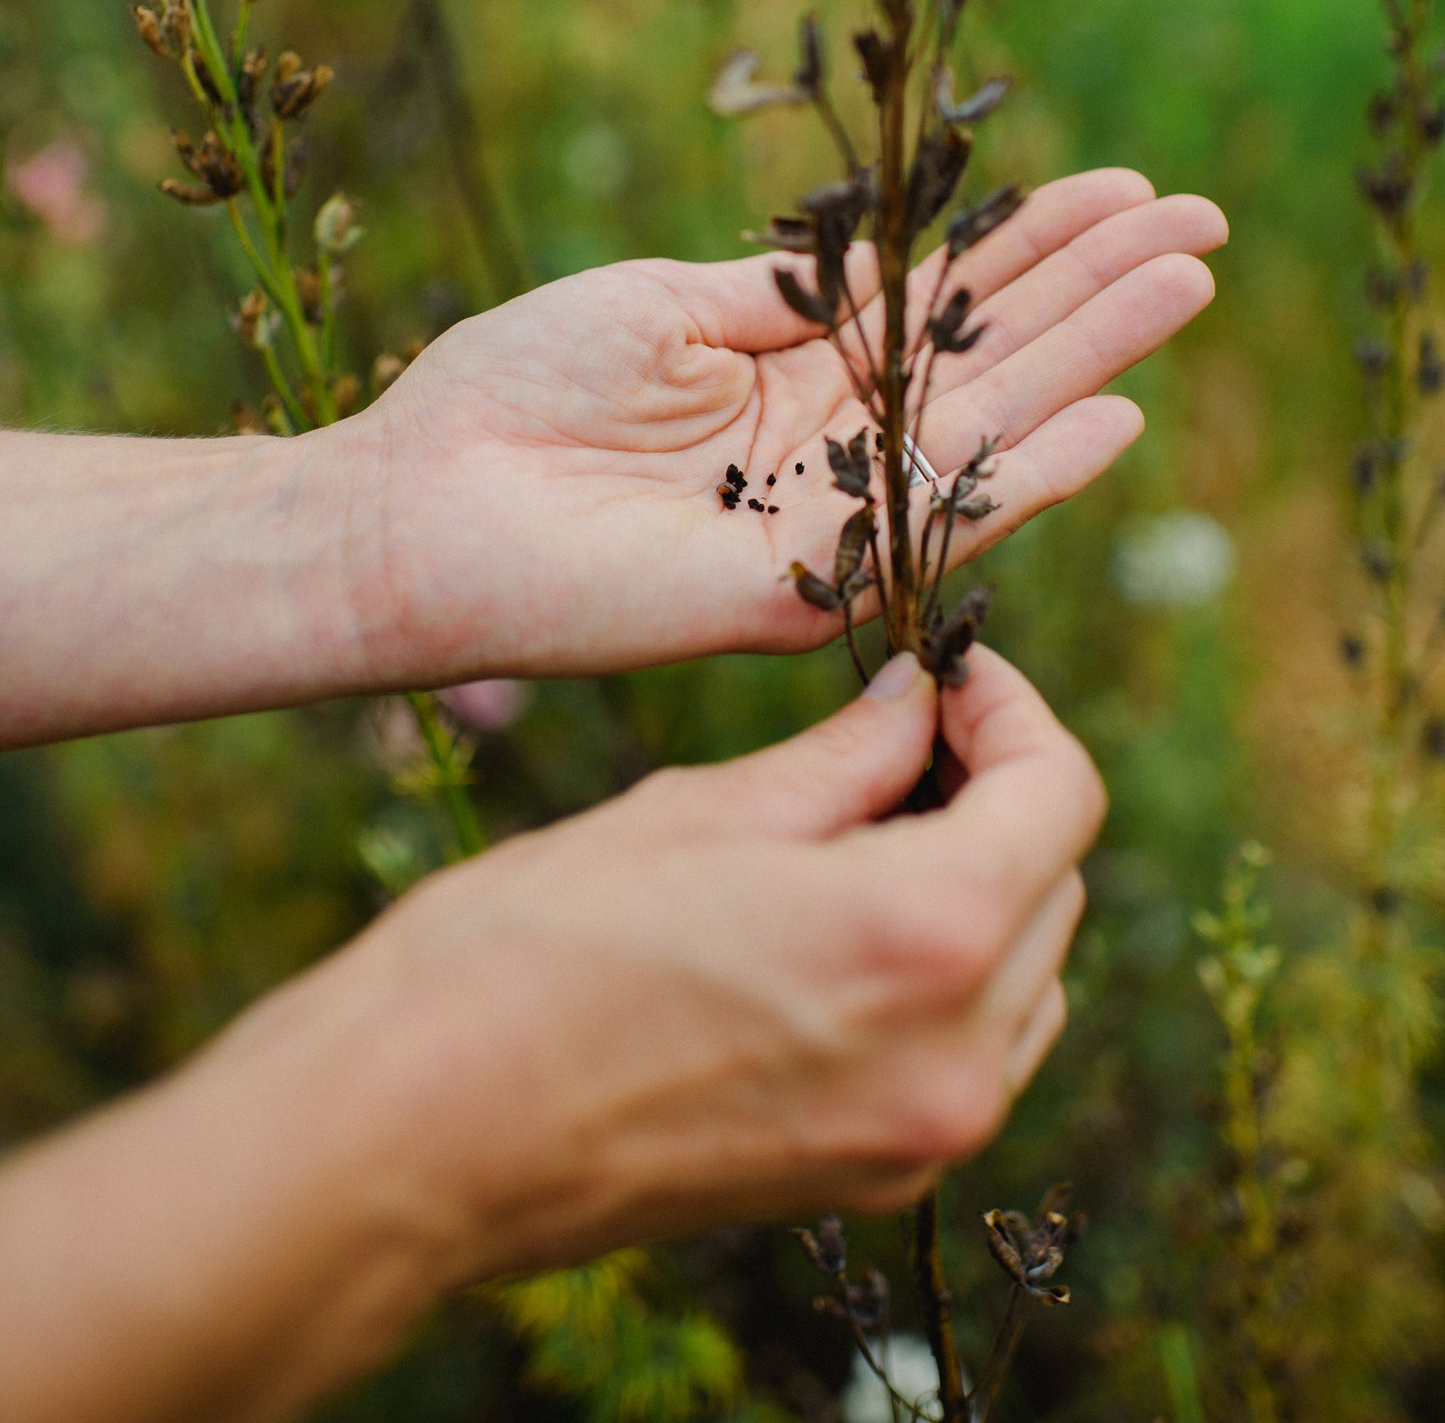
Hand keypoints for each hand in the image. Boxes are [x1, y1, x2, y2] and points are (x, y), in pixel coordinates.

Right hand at [0, 651, 1099, 1422]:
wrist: (413, 1135)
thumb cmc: (528, 951)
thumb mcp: (696, 809)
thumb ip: (844, 757)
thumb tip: (919, 703)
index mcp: (923, 938)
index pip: (1062, 797)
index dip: (1014, 711)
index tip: (947, 677)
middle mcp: (955, 1057)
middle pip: (1055, 885)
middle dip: (997, 791)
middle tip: (897, 733)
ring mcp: (919, 1140)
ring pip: (1029, 977)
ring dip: (981, 887)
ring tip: (867, 826)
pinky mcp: (870, 1182)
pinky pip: (973, 1056)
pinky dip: (948, 977)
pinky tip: (842, 924)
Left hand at [344, 168, 1225, 687]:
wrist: (419, 502)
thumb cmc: (514, 391)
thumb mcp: (660, 307)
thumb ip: (783, 296)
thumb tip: (884, 264)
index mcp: (791, 362)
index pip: (943, 299)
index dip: (1032, 244)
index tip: (1125, 189)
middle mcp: (830, 437)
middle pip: (992, 355)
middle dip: (1097, 287)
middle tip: (1203, 226)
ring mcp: (829, 510)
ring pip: (991, 425)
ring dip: (1094, 356)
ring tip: (1188, 286)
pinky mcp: (807, 582)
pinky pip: (936, 522)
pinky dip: (1031, 474)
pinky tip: (1117, 415)